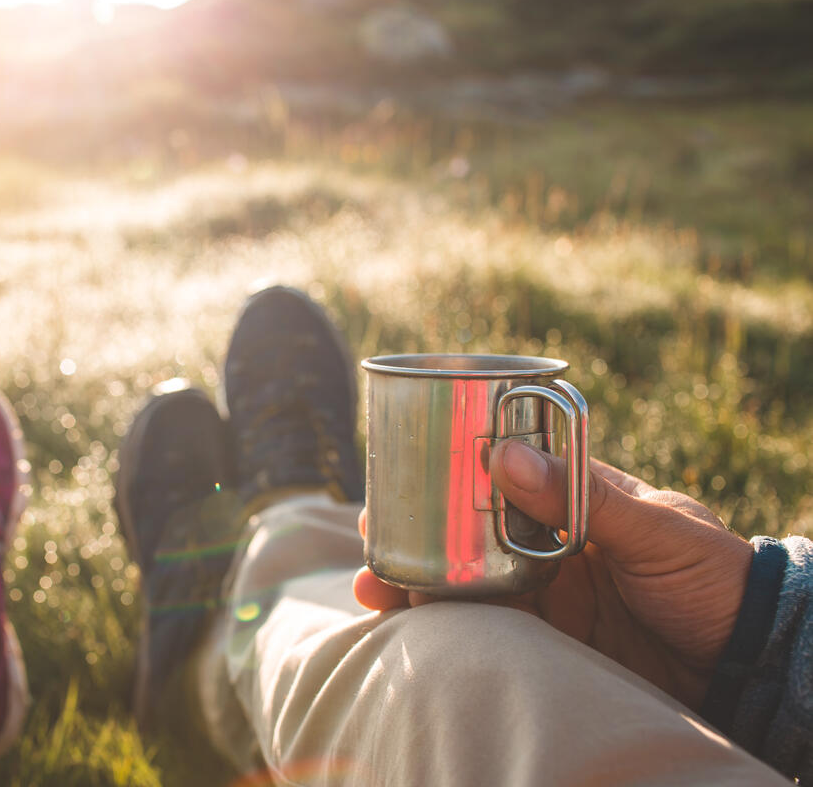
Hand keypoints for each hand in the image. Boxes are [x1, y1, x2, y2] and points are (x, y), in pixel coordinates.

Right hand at [353, 440, 753, 707]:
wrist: (751, 665)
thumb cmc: (718, 579)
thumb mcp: (659, 532)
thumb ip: (584, 499)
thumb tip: (504, 455)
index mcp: (578, 499)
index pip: (503, 475)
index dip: (451, 472)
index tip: (403, 472)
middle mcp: (553, 542)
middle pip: (469, 530)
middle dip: (416, 531)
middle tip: (369, 535)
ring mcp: (550, 594)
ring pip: (469, 581)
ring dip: (420, 583)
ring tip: (374, 590)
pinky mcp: (551, 643)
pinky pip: (490, 634)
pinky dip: (450, 632)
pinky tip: (413, 631)